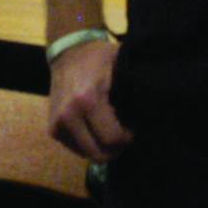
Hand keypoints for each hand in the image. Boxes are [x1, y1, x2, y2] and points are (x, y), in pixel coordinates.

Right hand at [46, 37, 132, 161]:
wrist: (67, 52)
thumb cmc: (99, 58)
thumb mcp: (121, 66)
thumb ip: (135, 88)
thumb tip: (154, 110)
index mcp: (87, 100)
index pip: (112, 139)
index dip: (127, 138)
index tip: (133, 127)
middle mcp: (68, 116)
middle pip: (99, 154)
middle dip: (116, 147)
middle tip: (124, 132)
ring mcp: (58, 124)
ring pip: (88, 155)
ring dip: (102, 146)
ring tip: (110, 127)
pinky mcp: (53, 130)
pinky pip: (77, 149)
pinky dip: (90, 143)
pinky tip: (96, 126)